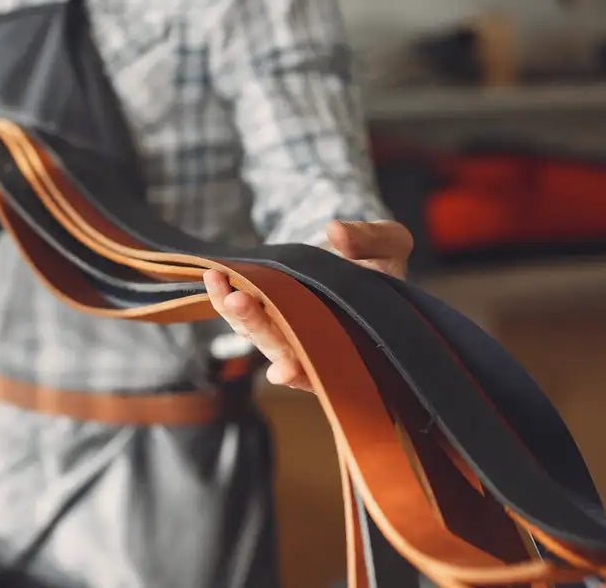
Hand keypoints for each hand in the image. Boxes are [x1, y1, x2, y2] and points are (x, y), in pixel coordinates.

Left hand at [203, 219, 412, 391]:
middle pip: (282, 349)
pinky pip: (242, 314)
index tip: (285, 372)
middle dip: (260, 327)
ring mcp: (287, 332)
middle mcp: (314, 345)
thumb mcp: (390, 243)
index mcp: (352, 342)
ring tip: (217, 279)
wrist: (358, 256)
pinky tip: (214, 276)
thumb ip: (371, 239)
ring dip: (234, 310)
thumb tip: (335, 232)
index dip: (304, 373)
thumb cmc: (381, 259)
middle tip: (239, 301)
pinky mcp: (267, 315)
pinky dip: (226, 296)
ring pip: (256, 333)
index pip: (327, 369)